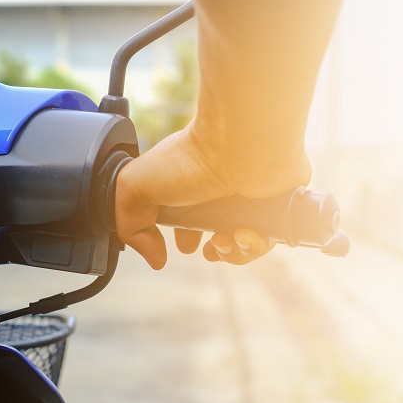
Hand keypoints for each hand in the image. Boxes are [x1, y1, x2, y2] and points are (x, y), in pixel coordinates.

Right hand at [114, 125, 304, 268]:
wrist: (238, 145)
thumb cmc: (189, 159)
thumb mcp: (134, 187)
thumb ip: (129, 224)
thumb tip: (152, 257)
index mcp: (186, 188)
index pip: (187, 220)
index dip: (184, 238)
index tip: (184, 245)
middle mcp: (217, 193)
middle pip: (217, 238)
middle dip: (214, 252)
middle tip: (209, 249)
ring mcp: (247, 200)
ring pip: (242, 244)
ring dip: (231, 253)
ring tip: (225, 240)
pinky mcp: (273, 207)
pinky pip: (266, 241)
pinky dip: (254, 246)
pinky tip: (244, 235)